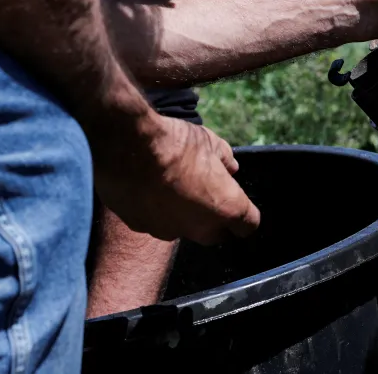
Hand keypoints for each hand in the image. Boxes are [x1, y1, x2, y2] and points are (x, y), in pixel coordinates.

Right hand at [93, 113, 260, 244]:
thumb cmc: (176, 143)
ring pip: (182, 230)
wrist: (129, 146)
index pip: (248, 225)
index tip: (237, 201)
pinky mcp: (141, 227)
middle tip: (206, 195)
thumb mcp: (211, 142)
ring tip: (171, 187)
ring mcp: (168, 230)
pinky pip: (154, 223)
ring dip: (182, 216)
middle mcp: (199, 227)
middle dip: (214, 220)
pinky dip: (154, 211)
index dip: (245, 214)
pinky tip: (147, 188)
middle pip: (215, 235)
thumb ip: (225, 159)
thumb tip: (230, 168)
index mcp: (225, 207)